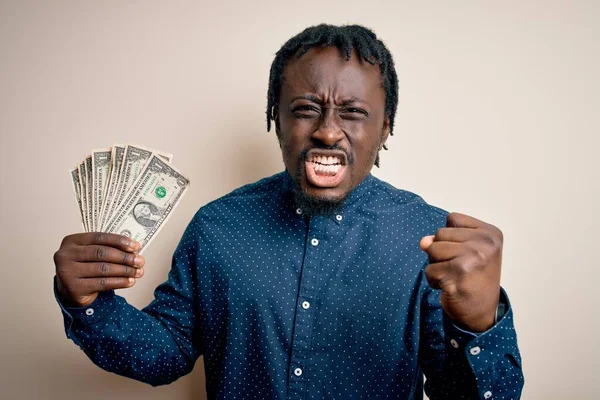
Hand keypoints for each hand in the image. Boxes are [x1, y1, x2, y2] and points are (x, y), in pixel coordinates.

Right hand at [53, 232, 144, 306]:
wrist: (70, 290)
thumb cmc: (85, 267)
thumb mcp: (91, 254)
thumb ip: (107, 248)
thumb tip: (134, 249)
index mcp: (71, 241)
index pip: (99, 237)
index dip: (119, 241)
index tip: (136, 246)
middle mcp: (65, 255)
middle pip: (102, 253)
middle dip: (125, 257)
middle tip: (140, 261)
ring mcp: (67, 272)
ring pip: (104, 269)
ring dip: (125, 270)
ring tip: (138, 272)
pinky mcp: (74, 288)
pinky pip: (102, 283)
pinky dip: (120, 282)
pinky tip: (130, 281)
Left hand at [420, 213, 502, 331]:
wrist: (482, 312)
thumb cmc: (473, 278)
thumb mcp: (464, 251)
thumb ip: (443, 240)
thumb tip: (424, 242)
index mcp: (490, 233)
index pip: (452, 219)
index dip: (451, 237)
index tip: (467, 254)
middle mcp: (485, 244)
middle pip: (440, 234)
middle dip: (441, 252)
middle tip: (460, 268)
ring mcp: (473, 258)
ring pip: (432, 250)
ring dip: (436, 266)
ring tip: (454, 276)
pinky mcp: (459, 275)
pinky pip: (429, 270)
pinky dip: (434, 280)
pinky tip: (450, 287)